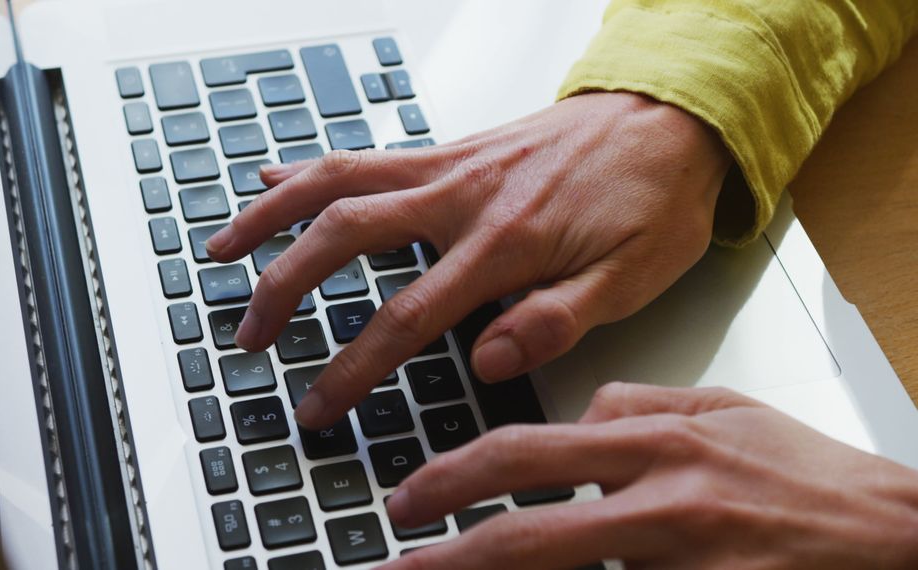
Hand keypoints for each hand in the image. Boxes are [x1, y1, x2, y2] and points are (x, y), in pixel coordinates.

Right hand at [206, 92, 730, 428]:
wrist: (670, 117)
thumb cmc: (656, 198)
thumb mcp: (634, 276)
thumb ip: (556, 319)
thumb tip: (487, 361)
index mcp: (504, 241)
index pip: (406, 316)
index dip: (353, 367)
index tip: (320, 403)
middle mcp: (461, 196)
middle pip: (344, 236)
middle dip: (284, 288)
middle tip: (249, 333)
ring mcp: (448, 165)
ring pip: (337, 181)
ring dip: (272, 215)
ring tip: (224, 246)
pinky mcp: (449, 151)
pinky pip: (364, 155)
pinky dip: (311, 169)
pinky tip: (275, 179)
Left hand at [381, 383, 917, 569]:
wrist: (894, 535)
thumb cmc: (807, 476)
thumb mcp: (720, 410)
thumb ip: (639, 403)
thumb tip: (577, 409)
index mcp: (655, 442)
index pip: (528, 453)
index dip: (454, 477)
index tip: (409, 498)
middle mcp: (662, 502)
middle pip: (529, 533)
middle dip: (448, 556)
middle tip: (395, 565)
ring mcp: (685, 561)